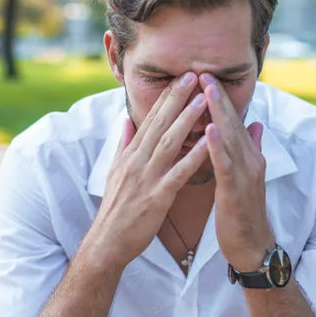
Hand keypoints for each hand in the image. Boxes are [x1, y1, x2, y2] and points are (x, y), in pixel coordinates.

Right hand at [88, 72, 210, 269]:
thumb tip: (126, 122)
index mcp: (130, 154)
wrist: (108, 241)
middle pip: (159, 124)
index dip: (166, 97)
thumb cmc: (116, 208)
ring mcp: (146, 177)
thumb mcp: (114, 172)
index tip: (180, 78)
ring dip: (187, 120)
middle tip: (194, 75)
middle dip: (177, 98)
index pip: (150, 119)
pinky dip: (193, 156)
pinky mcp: (157, 196)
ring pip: (169, 142)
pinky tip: (207, 143)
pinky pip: (178, 173)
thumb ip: (123, 146)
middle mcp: (137, 161)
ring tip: (203, 99)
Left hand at [200, 73, 274, 272]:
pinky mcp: (236, 191)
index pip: (232, 122)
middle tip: (203, 71)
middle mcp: (249, 160)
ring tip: (206, 90)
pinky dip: (218, 146)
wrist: (251, 246)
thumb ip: (250, 149)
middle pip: (232, 123)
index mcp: (247, 156)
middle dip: (217, 97)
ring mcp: (245, 175)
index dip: (219, 99)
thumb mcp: (246, 176)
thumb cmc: (242, 211)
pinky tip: (209, 130)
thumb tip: (255, 124)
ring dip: (218, 113)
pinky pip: (226, 165)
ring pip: (230, 138)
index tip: (204, 75)